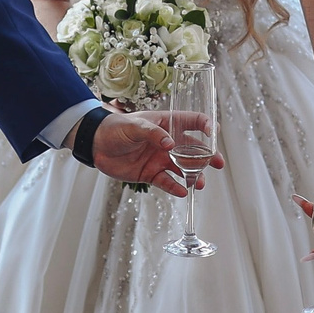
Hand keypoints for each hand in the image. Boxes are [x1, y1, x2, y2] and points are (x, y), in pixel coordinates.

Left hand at [89, 108, 218, 197]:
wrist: (96, 145)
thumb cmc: (115, 128)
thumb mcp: (134, 126)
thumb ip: (153, 133)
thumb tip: (170, 145)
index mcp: (167, 123)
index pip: (192, 121)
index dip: (205, 125)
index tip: (212, 133)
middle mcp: (168, 142)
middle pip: (194, 149)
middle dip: (208, 157)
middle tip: (218, 163)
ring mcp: (161, 159)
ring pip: (183, 168)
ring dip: (194, 175)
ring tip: (200, 183)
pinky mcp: (151, 174)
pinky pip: (167, 182)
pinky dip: (175, 187)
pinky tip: (182, 191)